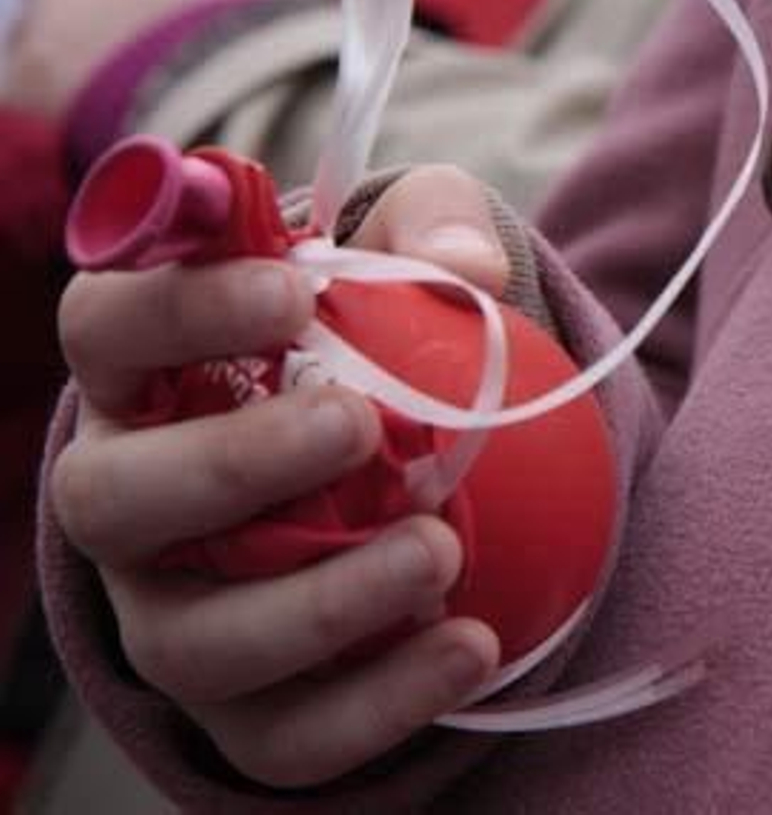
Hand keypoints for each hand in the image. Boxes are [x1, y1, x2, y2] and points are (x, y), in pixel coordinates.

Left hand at [3, 0, 286, 116]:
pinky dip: (51, 102)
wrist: (267, 110)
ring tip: (114, 96)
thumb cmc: (283, 62)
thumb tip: (190, 5)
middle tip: (95, 32)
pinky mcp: (39, 61)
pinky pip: (23, 80)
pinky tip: (94, 125)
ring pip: (35, 17)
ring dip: (60, 47)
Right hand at [52, 166, 509, 788]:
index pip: (105, 327)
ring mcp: (170, 617)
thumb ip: (434, 233)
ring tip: (440, 551)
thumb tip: (470, 273)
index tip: (295, 292)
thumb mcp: (413, 259)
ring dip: (316, 604)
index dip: (177, 306)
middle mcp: (128, 504)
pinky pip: (283, 735)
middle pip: (113, 498)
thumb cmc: (382, 350)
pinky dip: (376, 704)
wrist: (401, 488)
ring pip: (193, 641)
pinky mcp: (242, 711)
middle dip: (229, 464)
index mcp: (142, 378)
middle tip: (358, 426)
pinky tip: (470, 646)